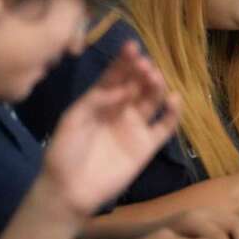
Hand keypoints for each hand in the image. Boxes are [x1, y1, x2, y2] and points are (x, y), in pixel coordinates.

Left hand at [38, 41, 180, 216]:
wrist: (69, 190)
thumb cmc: (64, 153)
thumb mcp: (72, 120)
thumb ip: (95, 100)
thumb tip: (122, 88)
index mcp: (99, 101)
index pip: (115, 76)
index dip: (123, 62)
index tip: (132, 47)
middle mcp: (120, 109)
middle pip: (136, 85)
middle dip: (142, 72)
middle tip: (145, 66)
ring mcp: (135, 127)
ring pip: (151, 101)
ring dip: (156, 87)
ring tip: (156, 78)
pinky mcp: (147, 146)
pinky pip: (164, 127)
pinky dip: (172, 114)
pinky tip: (174, 100)